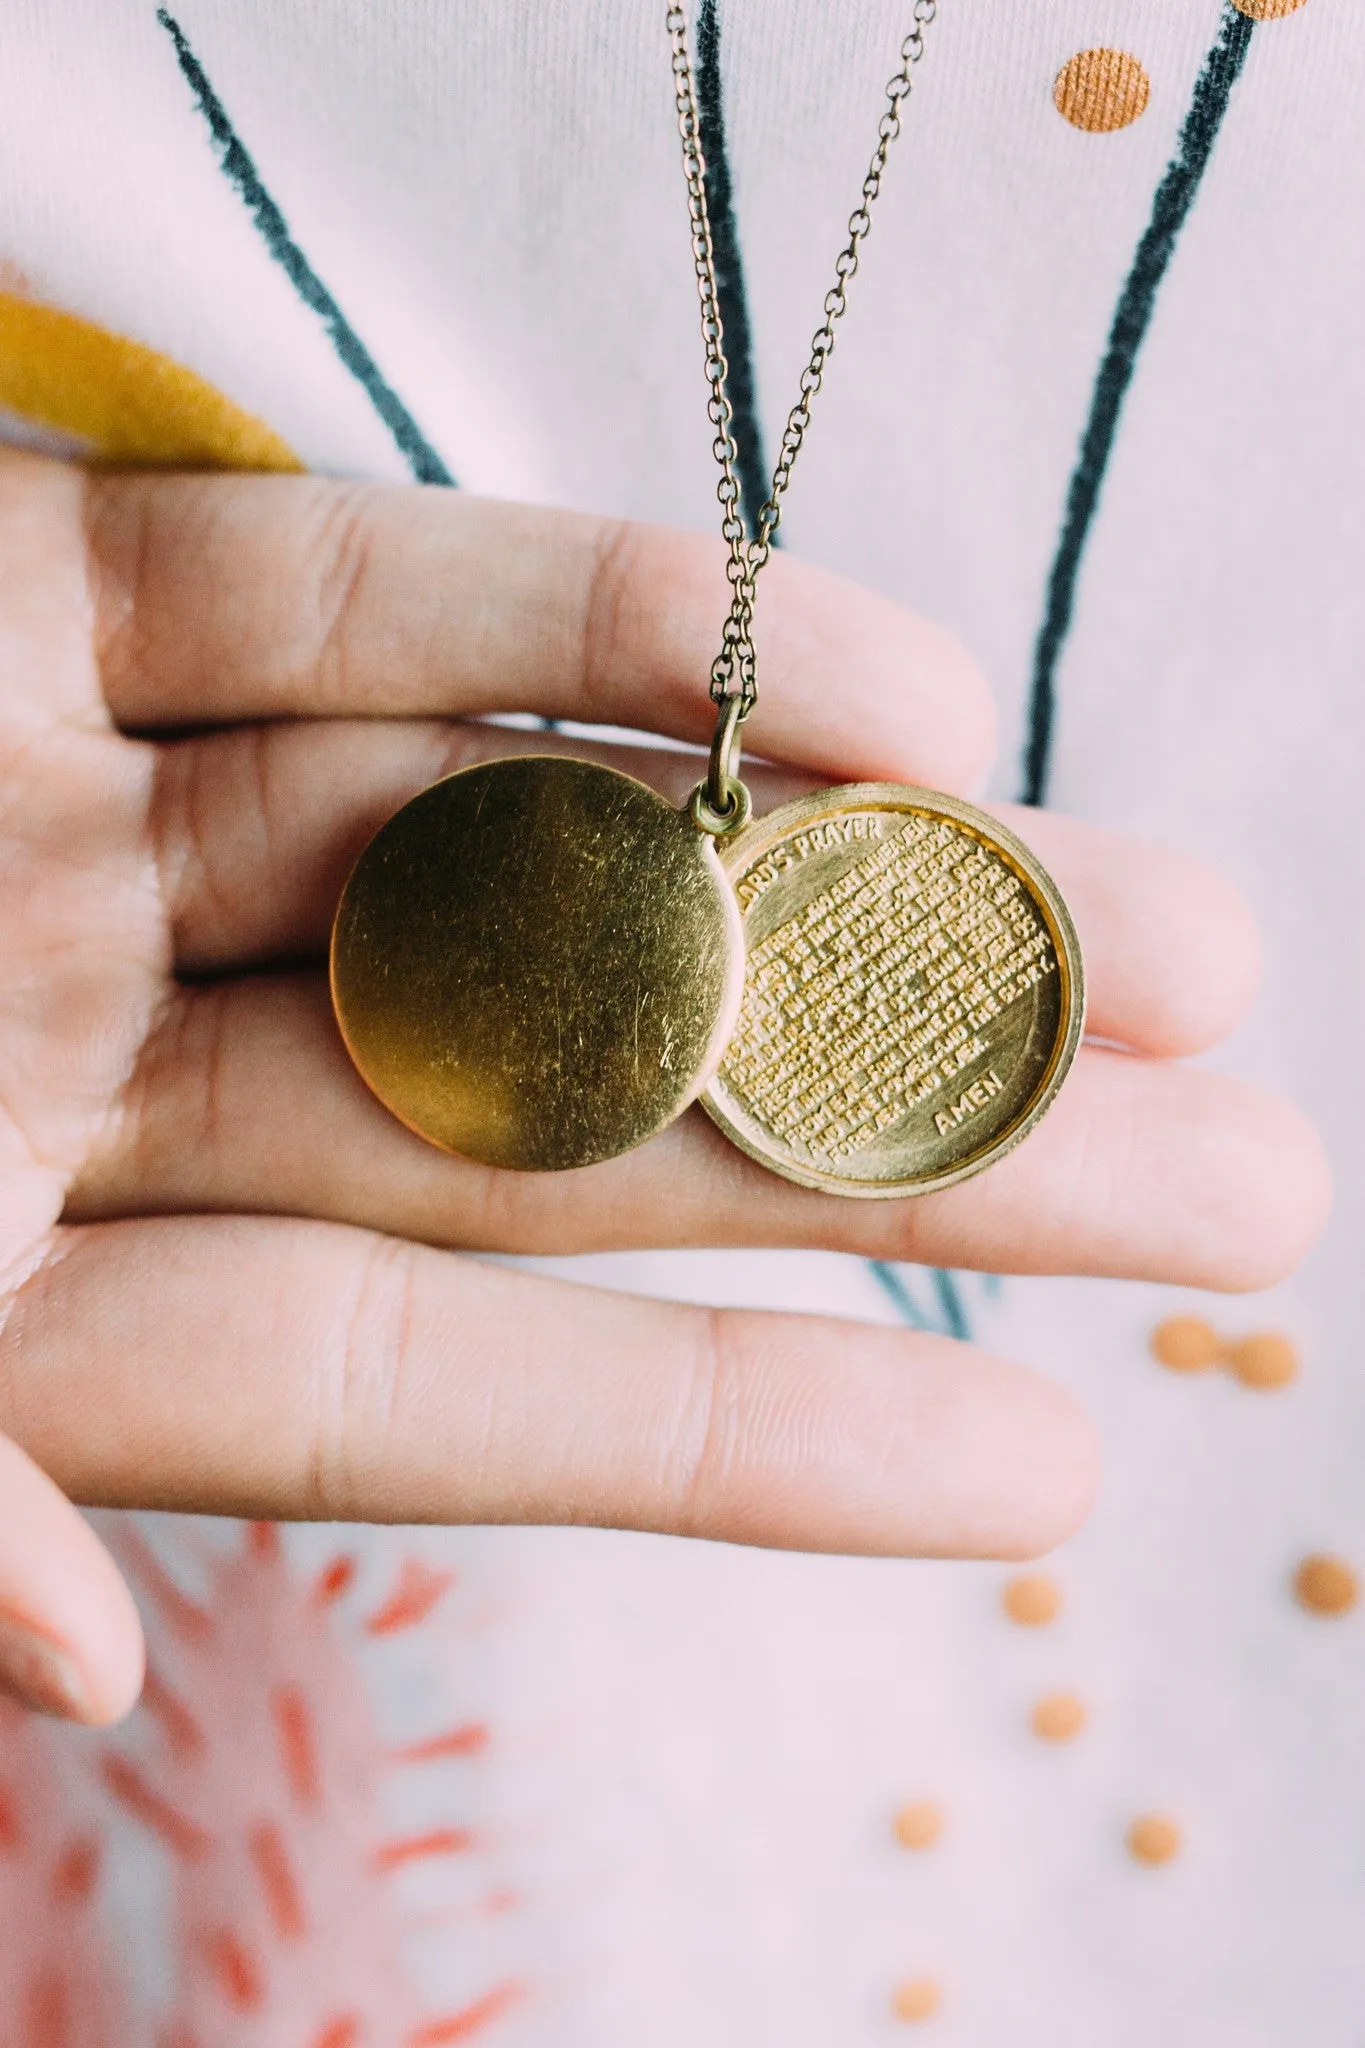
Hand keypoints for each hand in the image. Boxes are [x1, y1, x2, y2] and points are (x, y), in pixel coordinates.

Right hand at [0, 451, 1327, 1721]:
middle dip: (893, 1135)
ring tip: (1167, 951)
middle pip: (557, 1101)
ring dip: (849, 877)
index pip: (424, 1379)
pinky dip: (610, 622)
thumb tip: (82, 1675)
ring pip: (527, 844)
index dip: (735, 1429)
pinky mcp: (60, 587)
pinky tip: (891, 692)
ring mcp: (96, 813)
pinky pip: (357, 596)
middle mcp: (97, 1047)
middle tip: (1223, 1186)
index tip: (1037, 1473)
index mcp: (26, 1283)